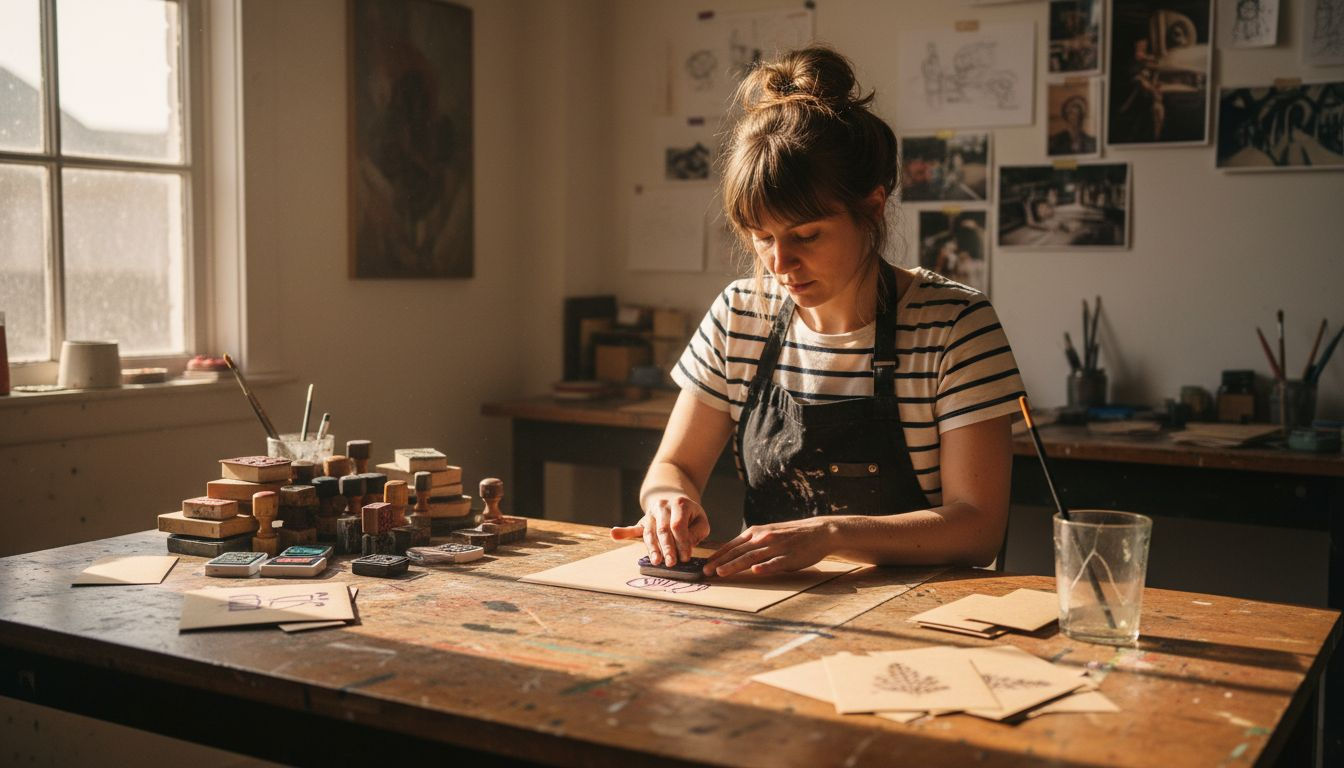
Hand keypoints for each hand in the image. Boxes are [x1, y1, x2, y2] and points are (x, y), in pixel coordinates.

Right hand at [610, 495, 709, 565]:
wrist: (672, 498)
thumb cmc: (690, 515)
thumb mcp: (700, 520)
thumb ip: (697, 532)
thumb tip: (687, 545)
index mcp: (680, 504)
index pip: (678, 526)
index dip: (682, 542)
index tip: (685, 557)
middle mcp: (663, 506)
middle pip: (663, 529)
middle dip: (667, 548)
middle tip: (671, 563)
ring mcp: (651, 513)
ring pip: (650, 532)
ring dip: (652, 548)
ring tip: (656, 561)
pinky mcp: (643, 521)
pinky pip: (633, 527)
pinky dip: (623, 531)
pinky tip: (614, 534)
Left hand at [702, 518, 840, 577]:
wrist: (818, 532)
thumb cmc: (790, 536)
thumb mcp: (768, 534)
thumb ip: (752, 543)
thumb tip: (732, 554)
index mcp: (756, 532)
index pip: (732, 545)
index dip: (718, 555)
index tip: (705, 564)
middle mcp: (763, 538)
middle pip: (738, 552)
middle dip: (720, 562)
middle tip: (705, 572)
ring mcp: (776, 547)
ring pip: (751, 557)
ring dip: (735, 565)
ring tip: (721, 572)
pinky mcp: (789, 556)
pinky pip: (775, 562)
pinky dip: (765, 567)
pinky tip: (755, 571)